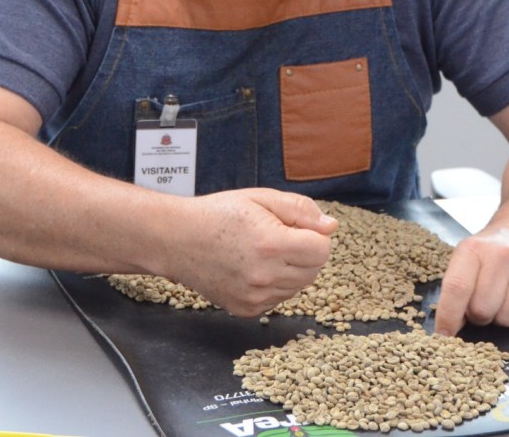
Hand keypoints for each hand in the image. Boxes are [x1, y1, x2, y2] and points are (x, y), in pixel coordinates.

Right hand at [165, 188, 337, 317]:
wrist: (177, 239)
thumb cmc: (218, 214)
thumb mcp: (262, 198)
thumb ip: (301, 210)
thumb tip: (331, 227)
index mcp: (272, 245)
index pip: (322, 250)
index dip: (314, 236)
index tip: (295, 227)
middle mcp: (265, 276)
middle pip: (314, 270)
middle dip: (304, 252)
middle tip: (277, 236)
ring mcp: (255, 297)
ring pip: (298, 286)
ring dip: (291, 270)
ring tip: (262, 251)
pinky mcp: (246, 309)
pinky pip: (279, 299)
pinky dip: (274, 285)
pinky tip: (253, 268)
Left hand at [433, 227, 508, 336]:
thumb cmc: (491, 253)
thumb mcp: (467, 259)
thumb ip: (456, 290)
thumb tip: (448, 329)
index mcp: (473, 249)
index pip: (457, 288)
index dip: (448, 317)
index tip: (444, 335)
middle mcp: (503, 255)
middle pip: (482, 311)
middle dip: (479, 316)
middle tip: (484, 302)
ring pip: (508, 319)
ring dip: (503, 317)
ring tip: (504, 296)